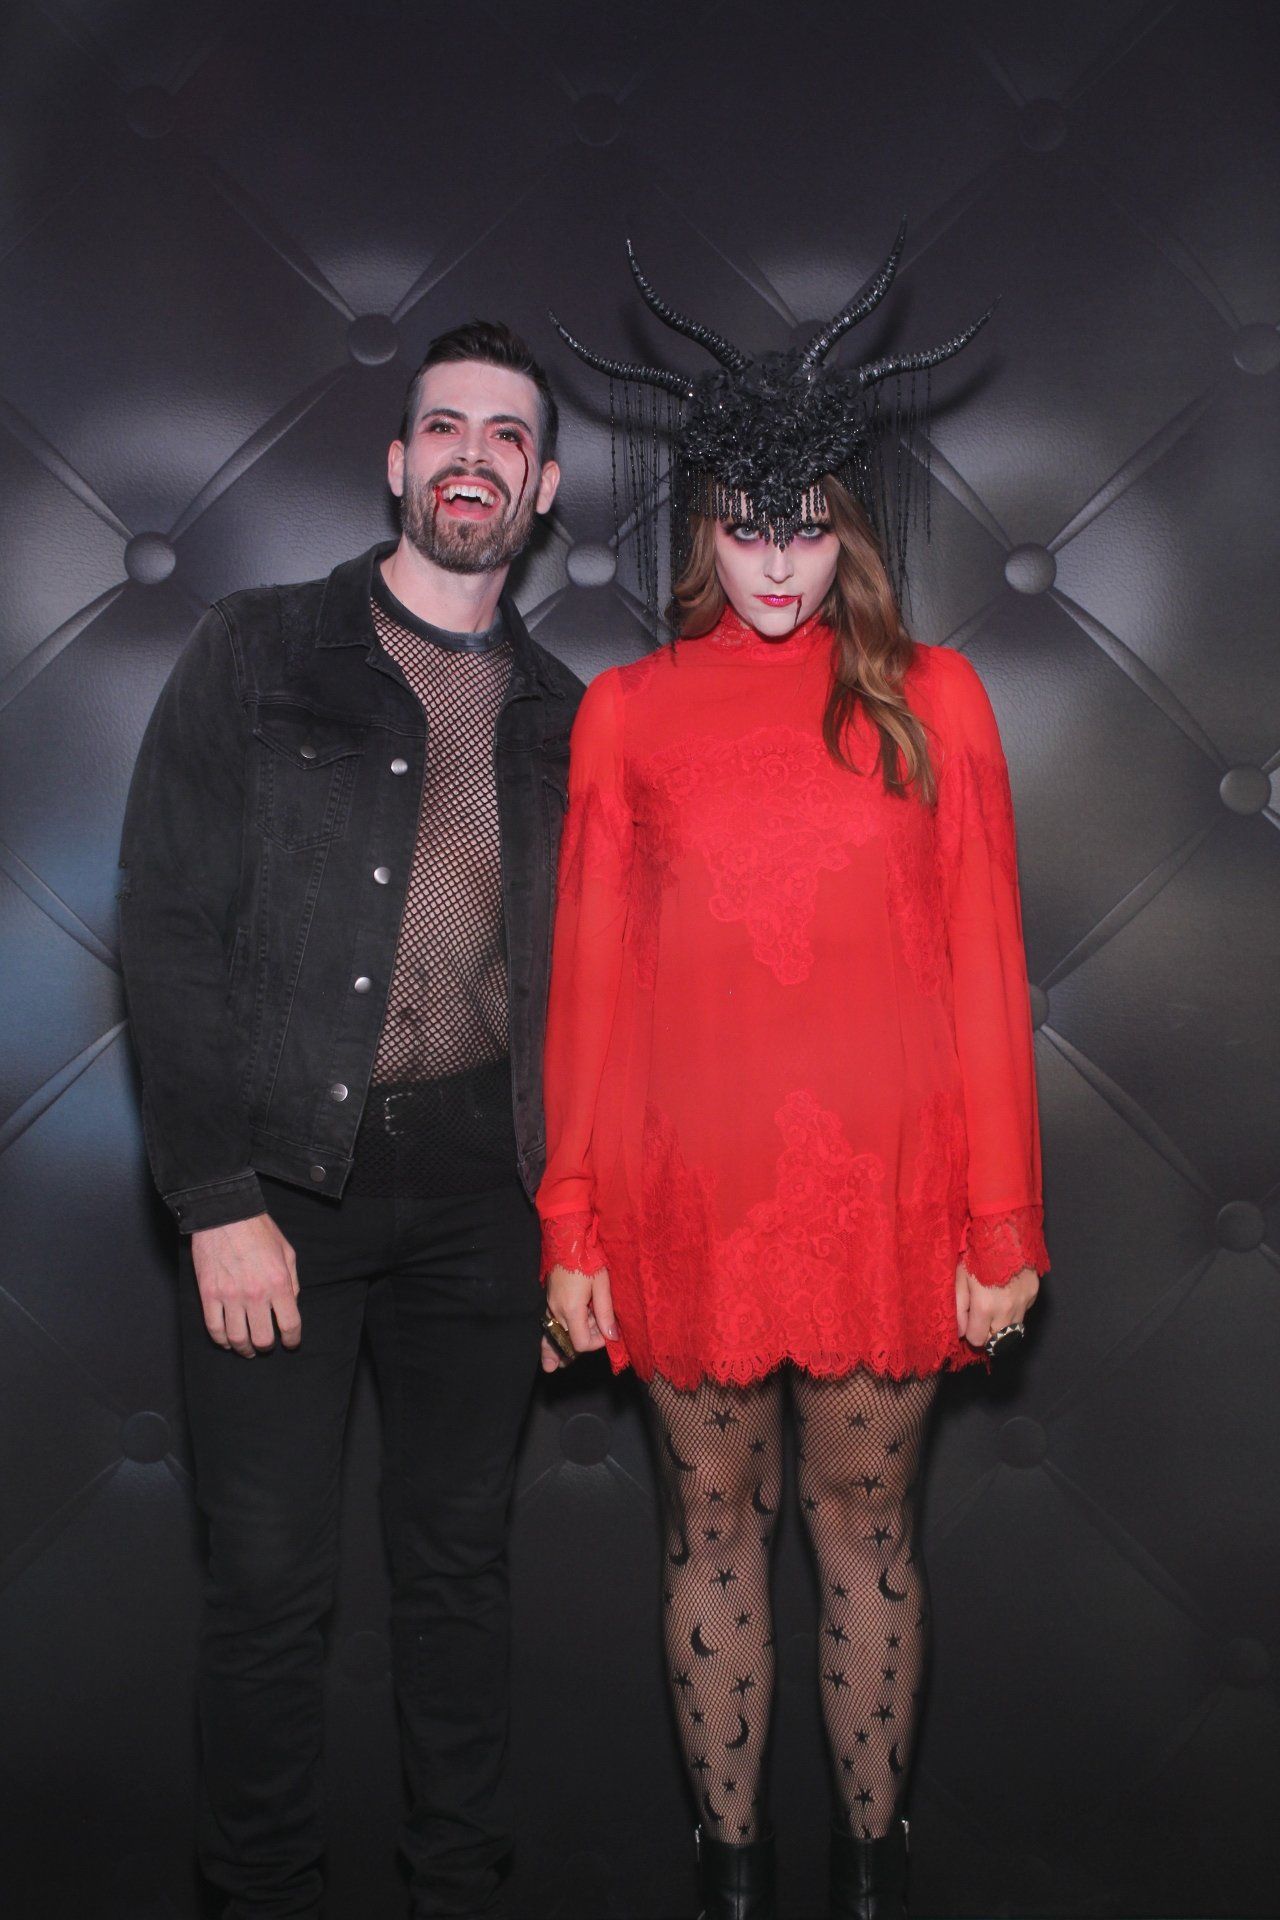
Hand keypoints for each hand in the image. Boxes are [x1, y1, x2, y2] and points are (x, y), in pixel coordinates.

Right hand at [191, 1212, 300, 1356]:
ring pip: (237, 1338)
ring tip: (247, 1349)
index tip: (291, 1343)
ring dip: (244, 1349)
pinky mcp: (209, 1294)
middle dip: (267, 1347)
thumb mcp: (287, 1252)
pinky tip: (227, 1341)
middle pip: (262, 1338)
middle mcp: (255, 1294)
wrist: (225, 1214)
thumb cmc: (258, 1230)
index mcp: (278, 1283)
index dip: (292, 1339)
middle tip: (266, 1345)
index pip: (290, 1324)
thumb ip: (292, 1281)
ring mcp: (230, 1296)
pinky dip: (221, 1340)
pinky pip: (214, 1328)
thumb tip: (291, 1304)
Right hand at [540, 1263, 618, 1372]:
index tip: (608, 1332)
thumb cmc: (587, 1258)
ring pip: (552, 1335)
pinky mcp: (548, 1300)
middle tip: (597, 1336)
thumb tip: (612, 1337)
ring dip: (560, 1346)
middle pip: (566, 1341)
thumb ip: (605, 1312)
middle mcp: (556, 1311)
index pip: (580, 1343)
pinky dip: (550, 1336)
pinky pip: (548, 1324)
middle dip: (581, 1342)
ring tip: (551, 1367)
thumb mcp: (602, 1284)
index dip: (596, 1343)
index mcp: (571, 1309)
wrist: (567, 1238)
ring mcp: (549, 1306)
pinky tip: (547, 1351)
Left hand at [956, 1259, 1037, 1350]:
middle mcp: (1007, 1310)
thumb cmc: (977, 1253)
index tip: (969, 1321)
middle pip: (997, 1341)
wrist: (1006, 1231)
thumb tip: (960, 1333)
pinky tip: (1007, 1292)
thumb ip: (959, 1308)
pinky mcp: (1034, 1295)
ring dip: (1002, 1324)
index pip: (977, 1340)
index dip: (970, 1332)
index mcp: (985, 1307)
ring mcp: (1023, 1303)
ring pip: (1013, 1330)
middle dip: (987, 1332)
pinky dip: (1014, 1309)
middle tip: (981, 1316)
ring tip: (994, 1305)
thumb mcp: (960, 1278)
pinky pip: (1023, 1313)